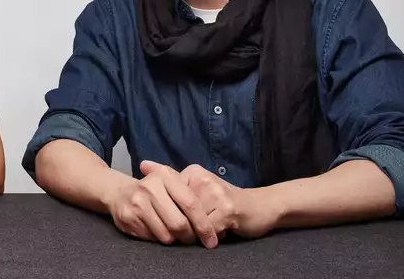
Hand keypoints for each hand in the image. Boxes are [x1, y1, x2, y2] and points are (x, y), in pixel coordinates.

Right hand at [107, 161, 217, 246]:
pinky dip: (158, 238)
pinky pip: (152, 238)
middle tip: (193, 239)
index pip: (191, 204)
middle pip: (179, 223)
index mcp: (165, 176)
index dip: (204, 225)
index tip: (211, 239)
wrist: (118, 192)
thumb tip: (218, 221)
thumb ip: (192, 195)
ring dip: (174, 239)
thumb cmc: (153, 190)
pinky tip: (157, 230)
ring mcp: (137, 203)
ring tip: (174, 233)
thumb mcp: (170, 183)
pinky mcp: (128, 217)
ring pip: (166, 234)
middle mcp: (150, 187)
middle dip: (189, 236)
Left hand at [160, 162, 280, 239]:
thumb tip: (142, 165)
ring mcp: (215, 192)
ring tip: (210, 228)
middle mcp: (203, 178)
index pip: (168, 197)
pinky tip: (219, 232)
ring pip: (192, 222)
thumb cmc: (225, 203)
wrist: (261, 207)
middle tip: (195, 229)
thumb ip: (170, 179)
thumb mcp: (197, 189)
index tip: (179, 220)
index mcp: (193, 172)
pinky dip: (211, 236)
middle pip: (178, 211)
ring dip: (198, 232)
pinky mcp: (227, 208)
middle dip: (184, 225)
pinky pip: (207, 229)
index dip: (172, 214)